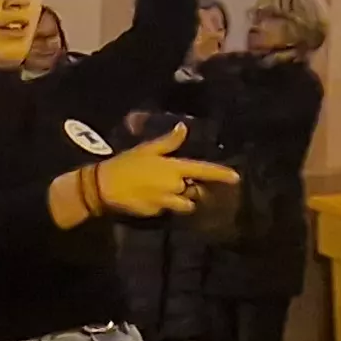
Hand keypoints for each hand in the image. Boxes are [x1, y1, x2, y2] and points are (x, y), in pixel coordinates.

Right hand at [89, 124, 235, 217]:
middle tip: (171, 180)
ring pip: (184, 203)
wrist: (104, 187)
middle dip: (188, 186)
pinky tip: (148, 198)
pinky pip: (166, 209)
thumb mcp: (147, 149)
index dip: (220, 174)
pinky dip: (162, 205)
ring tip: (163, 192)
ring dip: (180, 199)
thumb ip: (168, 142)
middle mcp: (174, 186)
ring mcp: (166, 202)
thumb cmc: (125, 164)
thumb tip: (184, 128)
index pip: (203, 171)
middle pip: (193, 189)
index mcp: (174, 168)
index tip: (236, 178)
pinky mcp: (157, 213)